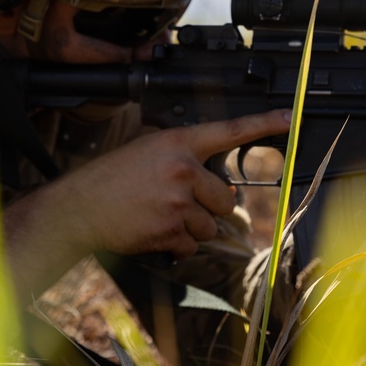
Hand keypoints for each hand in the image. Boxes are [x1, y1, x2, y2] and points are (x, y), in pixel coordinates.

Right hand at [2, 109, 291, 297]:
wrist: (77, 209)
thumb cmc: (108, 180)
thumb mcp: (145, 152)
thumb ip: (182, 160)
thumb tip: (216, 187)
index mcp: (177, 143)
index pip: (228, 131)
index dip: (262, 124)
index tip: (288, 118)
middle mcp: (182, 169)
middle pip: (225, 199)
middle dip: (208, 209)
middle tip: (177, 206)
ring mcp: (178, 201)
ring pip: (210, 226)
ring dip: (192, 229)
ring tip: (160, 218)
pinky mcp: (170, 230)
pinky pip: (191, 246)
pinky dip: (177, 247)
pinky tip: (155, 233)